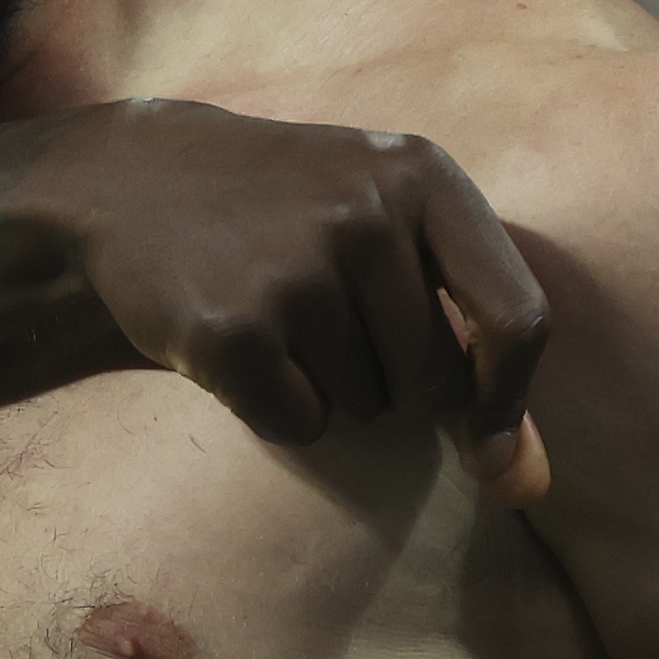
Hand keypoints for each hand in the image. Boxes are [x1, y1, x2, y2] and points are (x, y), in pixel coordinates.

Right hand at [23, 100, 549, 497]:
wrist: (132, 180)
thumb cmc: (291, 215)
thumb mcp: (393, 237)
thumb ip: (477, 350)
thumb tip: (527, 484)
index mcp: (424, 175)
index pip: (518, 319)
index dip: (507, 399)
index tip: (486, 449)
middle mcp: (365, 212)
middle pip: (433, 383)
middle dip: (391, 386)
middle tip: (328, 322)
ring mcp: (294, 269)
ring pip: (363, 407)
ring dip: (328, 390)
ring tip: (275, 312)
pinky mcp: (230, 328)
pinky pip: (299, 425)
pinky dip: (274, 407)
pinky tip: (236, 341)